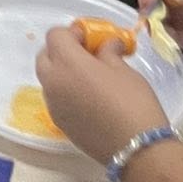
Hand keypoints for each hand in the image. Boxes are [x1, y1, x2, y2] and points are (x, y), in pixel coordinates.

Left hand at [37, 24, 169, 164]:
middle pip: (45, 56)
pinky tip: (89, 99)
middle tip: (87, 55)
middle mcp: (52, 82)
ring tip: (90, 78)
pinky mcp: (59, 123)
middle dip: (62, 51)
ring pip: (48, 79)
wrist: (136, 148)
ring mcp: (52, 105)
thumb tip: (108, 44)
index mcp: (66, 63)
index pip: (55, 35)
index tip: (91, 39)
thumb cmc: (133, 102)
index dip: (72, 33)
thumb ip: (108, 52)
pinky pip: (55, 98)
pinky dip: (66, 92)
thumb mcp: (124, 70)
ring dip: (62, 72)